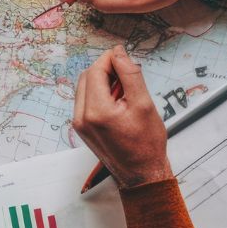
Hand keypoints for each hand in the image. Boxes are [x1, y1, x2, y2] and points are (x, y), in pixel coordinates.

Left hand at [72, 47, 171, 189]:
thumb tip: (119, 53)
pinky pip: (85, 101)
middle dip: (105, 69)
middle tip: (126, 72)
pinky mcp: (82, 129)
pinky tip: (116, 101)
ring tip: (124, 90)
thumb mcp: (144, 104)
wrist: (141, 174)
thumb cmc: (146, 144)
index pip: (96, 71)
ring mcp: (80, 124)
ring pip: (85, 88)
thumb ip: (130, 74)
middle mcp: (82, 118)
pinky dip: (99, 94)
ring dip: (102, 81)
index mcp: (97, 112)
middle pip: (87, 77)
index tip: (123, 55)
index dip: (109, 58)